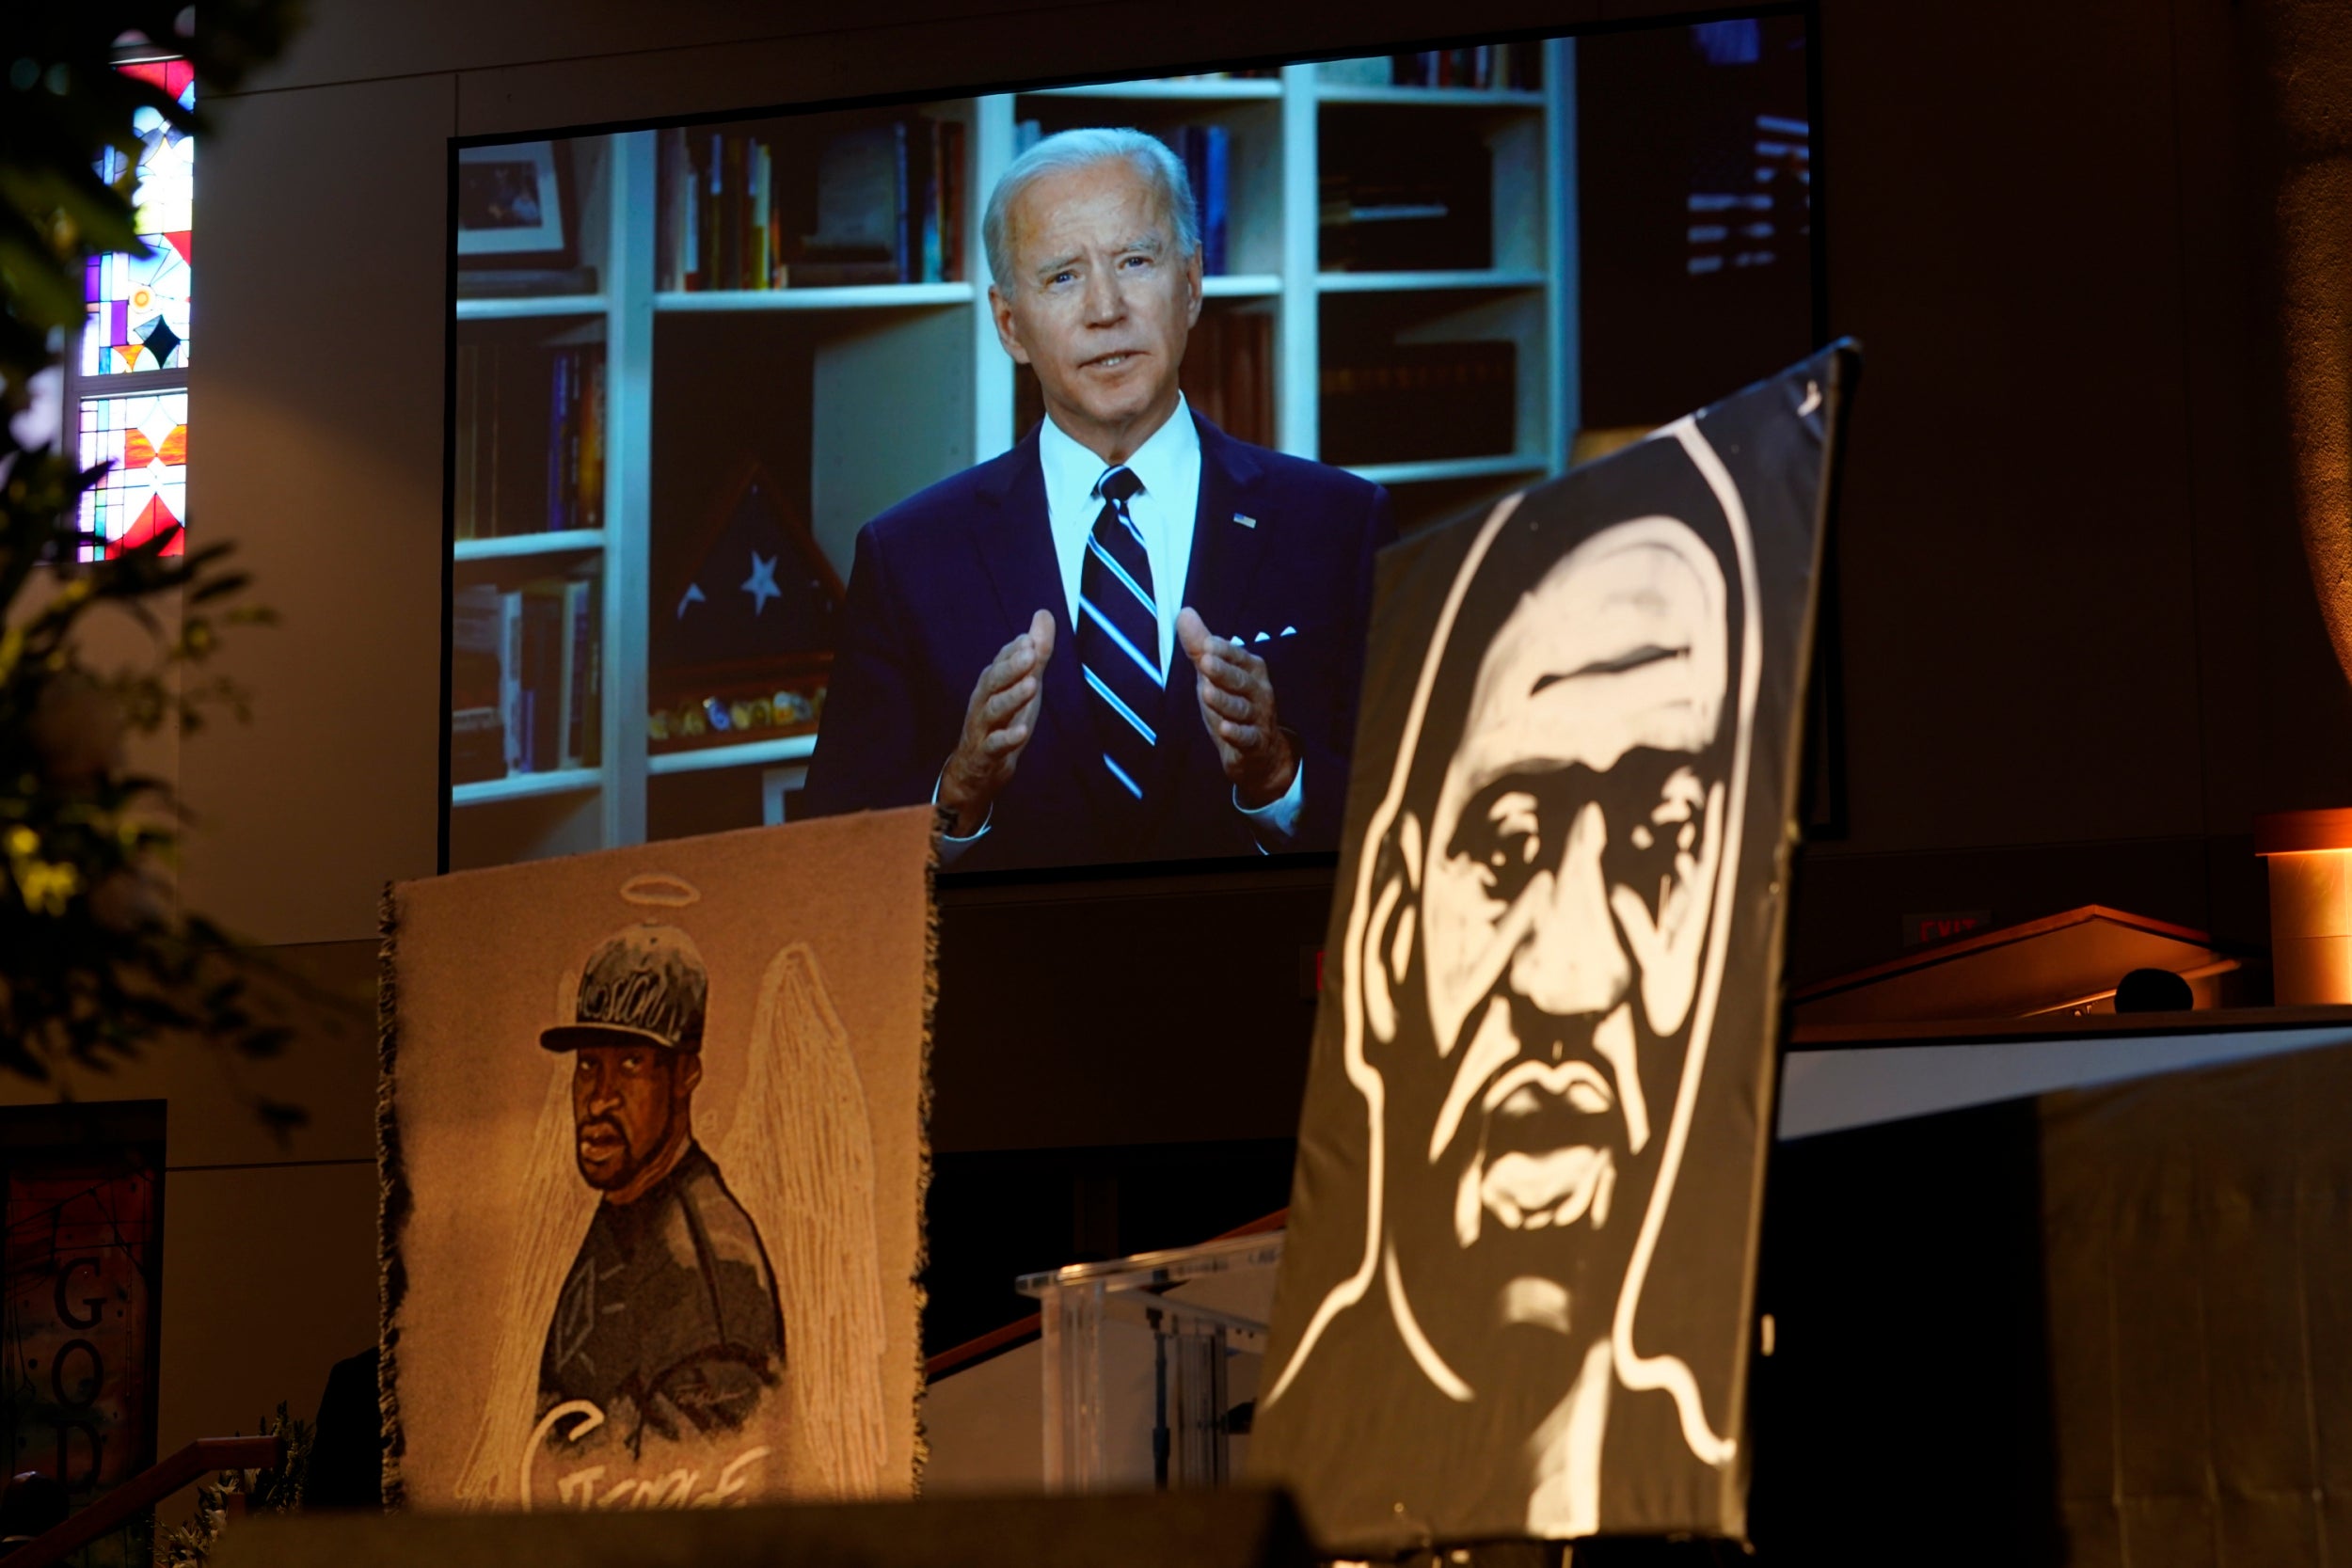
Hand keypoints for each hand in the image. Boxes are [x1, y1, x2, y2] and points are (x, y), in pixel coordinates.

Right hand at [939, 610, 1053, 836]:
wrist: (977, 770)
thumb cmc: (1002, 722)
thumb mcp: (1023, 686)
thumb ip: (1036, 654)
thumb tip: (1043, 614)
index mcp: (992, 684)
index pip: (1000, 662)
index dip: (1014, 651)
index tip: (1029, 638)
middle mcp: (983, 701)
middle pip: (993, 681)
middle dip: (1011, 667)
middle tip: (1030, 654)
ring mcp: (983, 728)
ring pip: (993, 710)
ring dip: (1012, 697)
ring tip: (1031, 685)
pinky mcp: (986, 754)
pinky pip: (994, 745)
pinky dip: (1007, 738)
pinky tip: (1021, 732)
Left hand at [1178, 607, 1296, 808]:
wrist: (1260, 752)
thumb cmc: (1234, 704)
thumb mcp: (1214, 675)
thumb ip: (1200, 646)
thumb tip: (1184, 612)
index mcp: (1251, 670)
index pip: (1238, 657)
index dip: (1223, 651)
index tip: (1207, 644)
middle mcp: (1258, 691)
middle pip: (1240, 681)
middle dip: (1223, 671)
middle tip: (1204, 662)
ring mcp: (1258, 718)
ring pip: (1241, 709)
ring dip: (1224, 701)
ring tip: (1206, 692)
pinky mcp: (1254, 743)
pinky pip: (1247, 738)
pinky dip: (1237, 734)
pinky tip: (1225, 729)